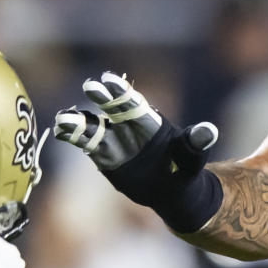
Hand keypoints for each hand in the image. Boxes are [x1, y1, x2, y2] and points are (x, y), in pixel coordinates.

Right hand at [54, 73, 219, 230]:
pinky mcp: (104, 155)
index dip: (122, 91)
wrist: (172, 188)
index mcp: (149, 122)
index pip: (134, 103)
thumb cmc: (184, 166)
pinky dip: (72, 137)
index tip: (109, 79)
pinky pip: (85, 144)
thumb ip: (196, 141)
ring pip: (93, 127)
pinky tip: (58, 130)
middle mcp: (128, 126)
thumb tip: (209, 130)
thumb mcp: (193, 154)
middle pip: (112, 108)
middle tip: (91, 86)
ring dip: (78, 122)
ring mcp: (114, 140)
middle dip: (101, 97)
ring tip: (63, 119)